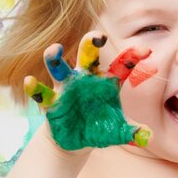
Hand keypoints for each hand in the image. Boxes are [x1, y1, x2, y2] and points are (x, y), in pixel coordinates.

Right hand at [24, 31, 152, 150]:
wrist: (76, 141)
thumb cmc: (100, 128)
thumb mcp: (116, 131)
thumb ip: (131, 131)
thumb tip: (148, 136)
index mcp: (106, 82)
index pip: (122, 65)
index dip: (133, 57)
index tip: (146, 50)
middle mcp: (86, 79)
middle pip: (88, 56)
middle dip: (91, 44)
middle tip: (97, 36)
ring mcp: (67, 87)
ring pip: (59, 67)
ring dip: (55, 57)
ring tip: (54, 49)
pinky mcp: (51, 102)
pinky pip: (41, 93)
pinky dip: (35, 88)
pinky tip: (29, 81)